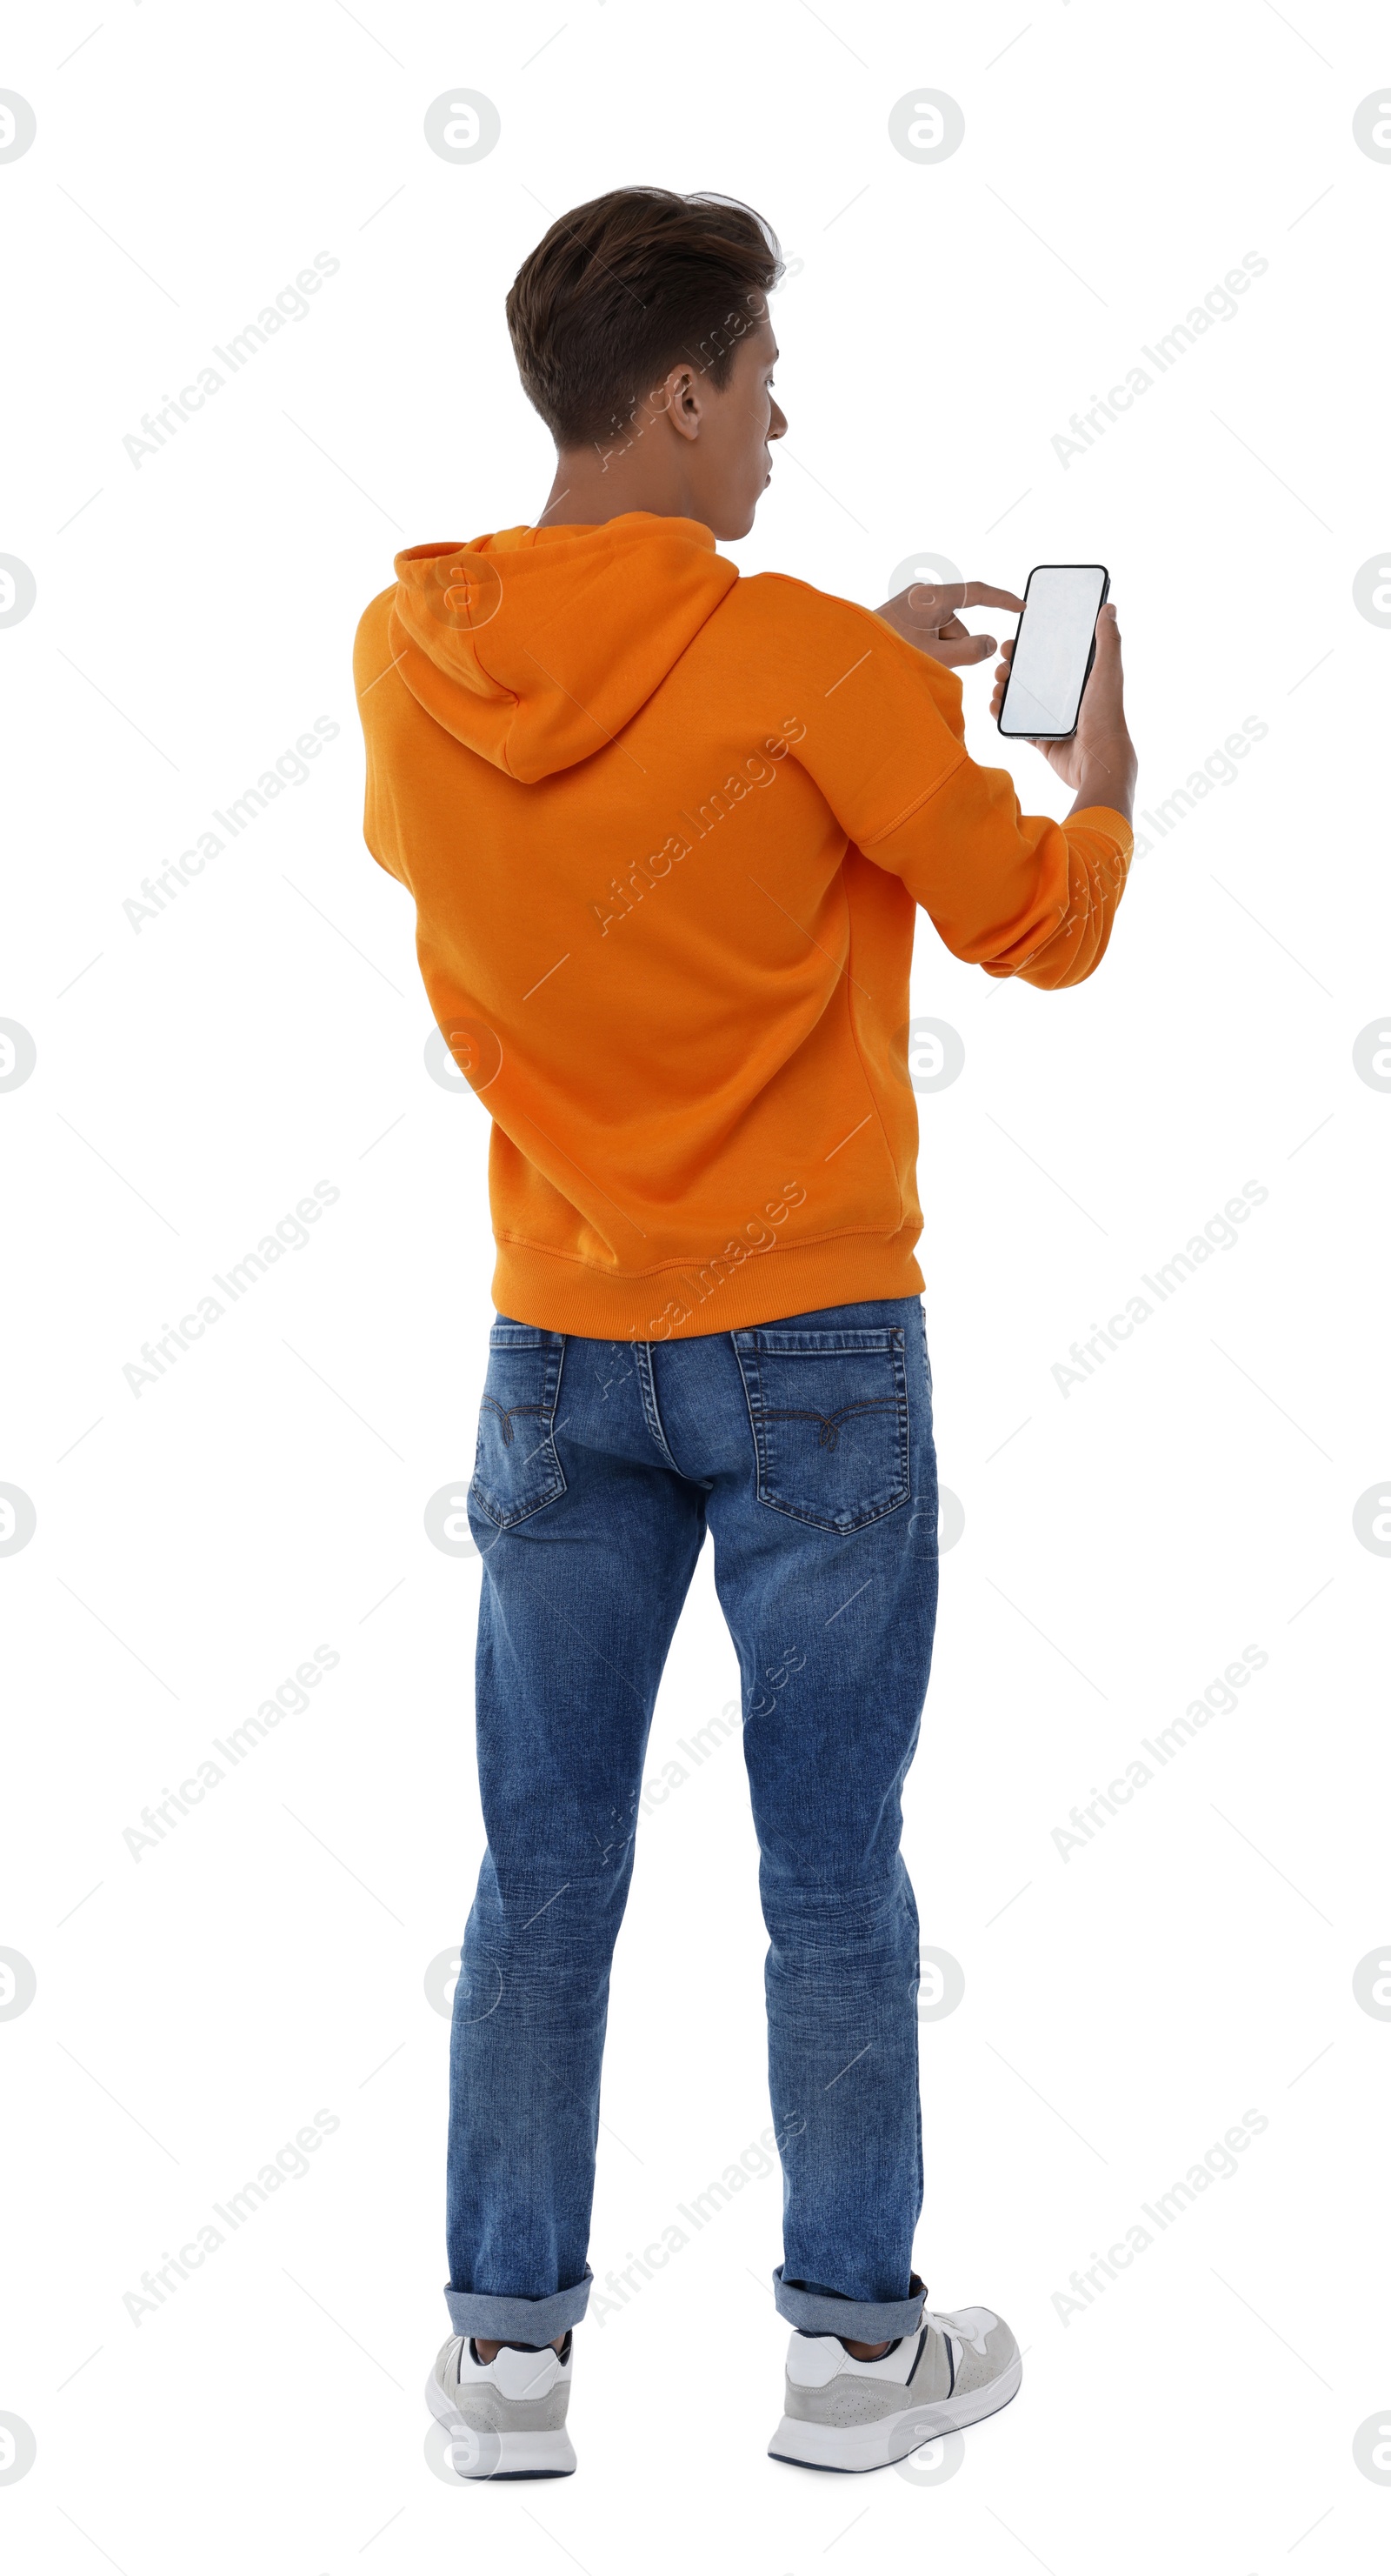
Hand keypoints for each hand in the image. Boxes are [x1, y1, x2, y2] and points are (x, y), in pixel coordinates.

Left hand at [875, 578, 1024, 667]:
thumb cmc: (886, 654)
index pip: (977, 593)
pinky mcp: (903, 616)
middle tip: (930, 663)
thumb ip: (968, 652)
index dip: (1002, 600)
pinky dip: (927, 649)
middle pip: (958, 624)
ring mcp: (911, 605)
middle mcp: (922, 595)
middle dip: (953, 648)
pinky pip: (928, 633)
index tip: (1021, 606)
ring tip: (913, 662)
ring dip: (938, 652)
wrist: (849, 656)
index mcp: (931, 597)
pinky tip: (908, 658)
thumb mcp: (934, 657)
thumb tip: (991, 644)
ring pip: (943, 633)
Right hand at [989, 600, 1135, 815]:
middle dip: (1013, 667)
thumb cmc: (1106, 715)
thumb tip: (1110, 607)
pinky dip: (1003, 714)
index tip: (1016, 639)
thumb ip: (1107, 640)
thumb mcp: (1107, 670)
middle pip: (1032, 676)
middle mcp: (1066, 697)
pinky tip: (994, 705)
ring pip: (1021, 699)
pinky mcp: (1042, 738)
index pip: (1053, 656)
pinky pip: (1017, 724)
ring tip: (997, 684)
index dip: (1033, 646)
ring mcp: (1052, 718)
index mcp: (1081, 679)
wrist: (1098, 761)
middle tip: (1002, 663)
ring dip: (1004, 689)